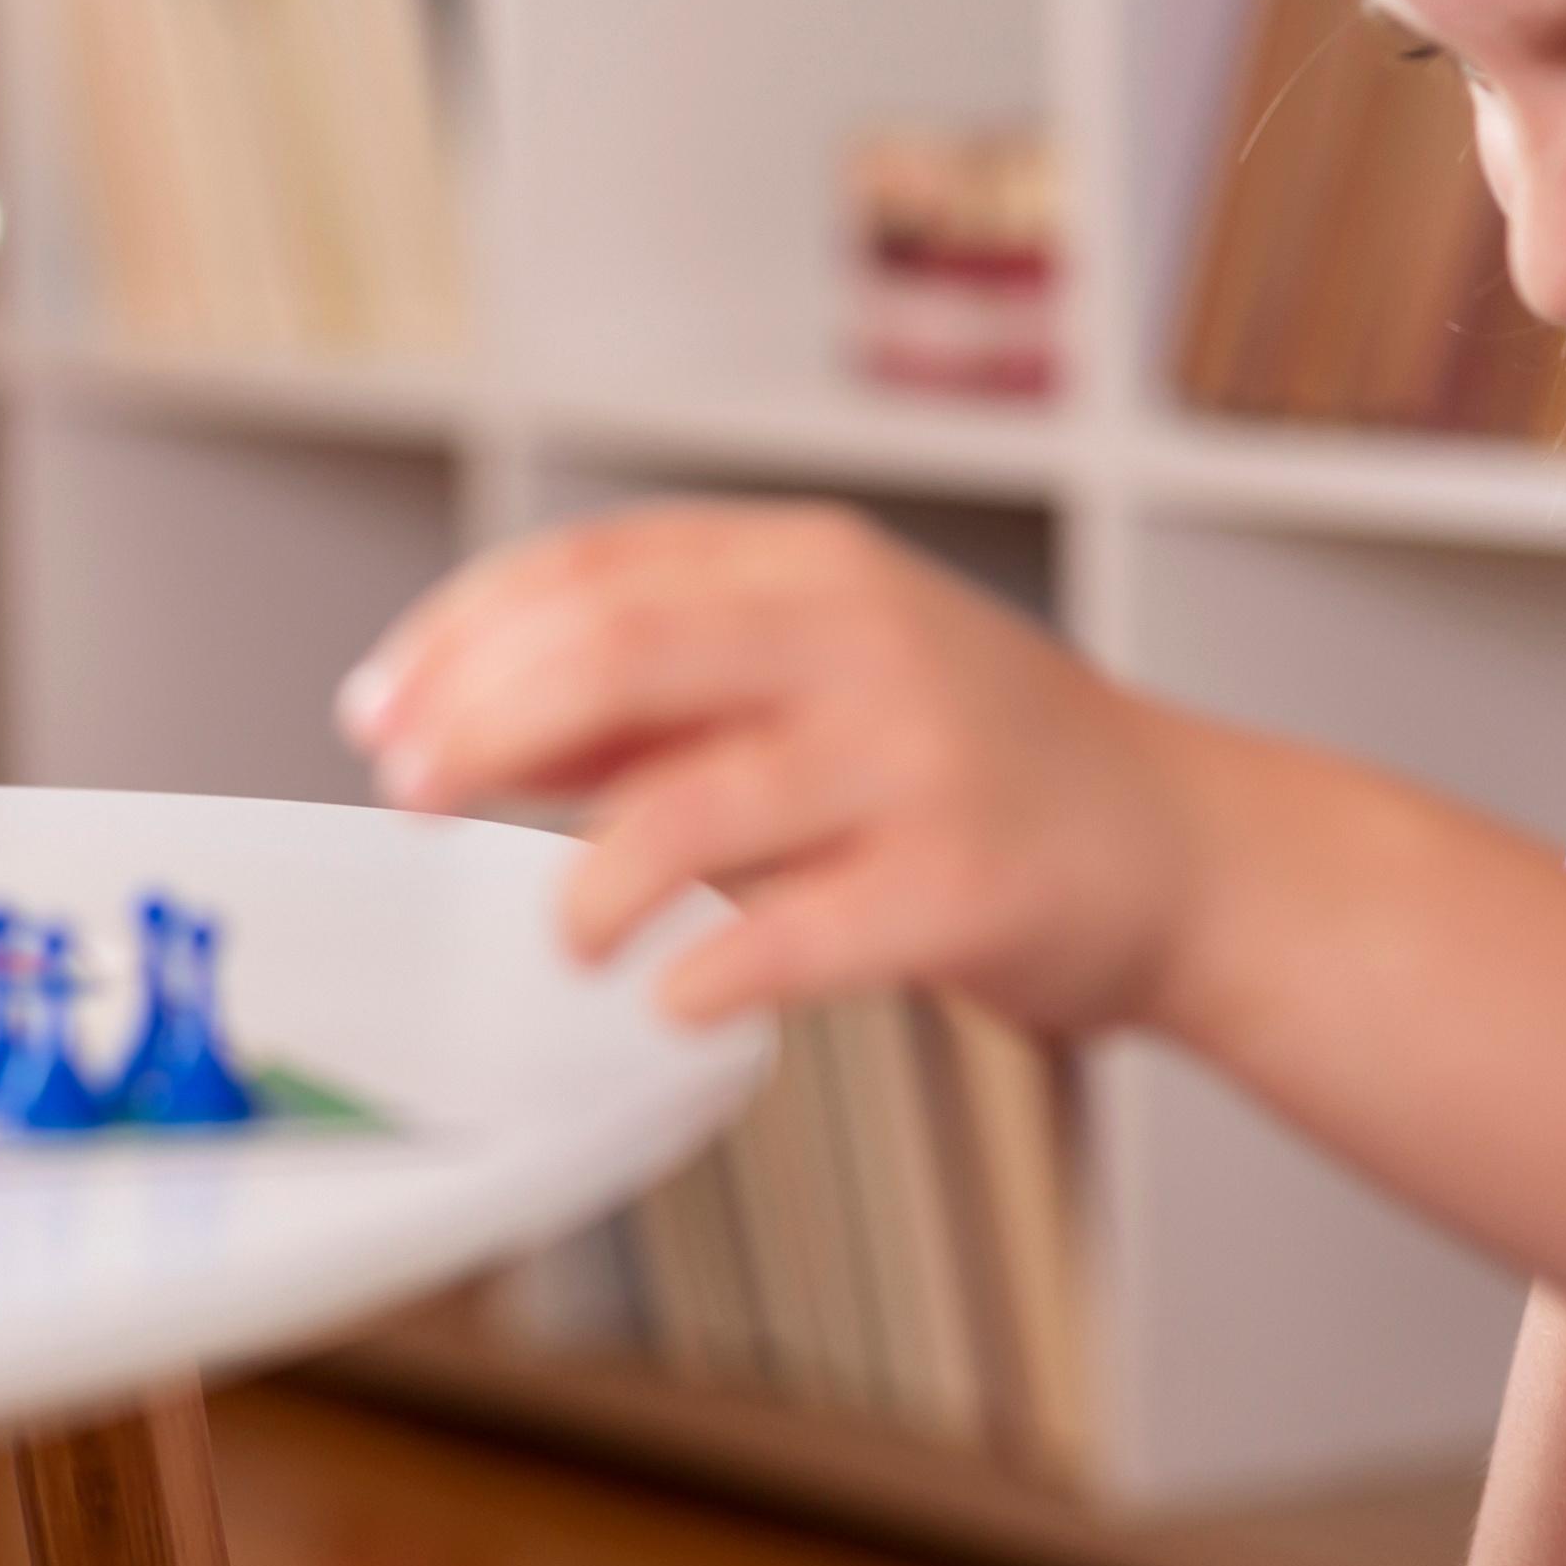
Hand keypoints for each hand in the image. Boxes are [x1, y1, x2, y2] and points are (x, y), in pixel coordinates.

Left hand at [335, 500, 1241, 1032]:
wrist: (1186, 847)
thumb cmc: (968, 763)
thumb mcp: (811, 678)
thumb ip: (651, 692)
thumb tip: (459, 715)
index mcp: (809, 566)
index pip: (592, 570)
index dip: (462, 637)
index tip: (380, 713)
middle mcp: (862, 638)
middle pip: (620, 654)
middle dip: (484, 726)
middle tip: (414, 799)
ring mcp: (919, 758)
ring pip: (695, 804)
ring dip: (588, 882)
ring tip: (563, 938)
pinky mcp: (965, 884)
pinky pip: (801, 933)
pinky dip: (710, 974)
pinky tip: (672, 999)